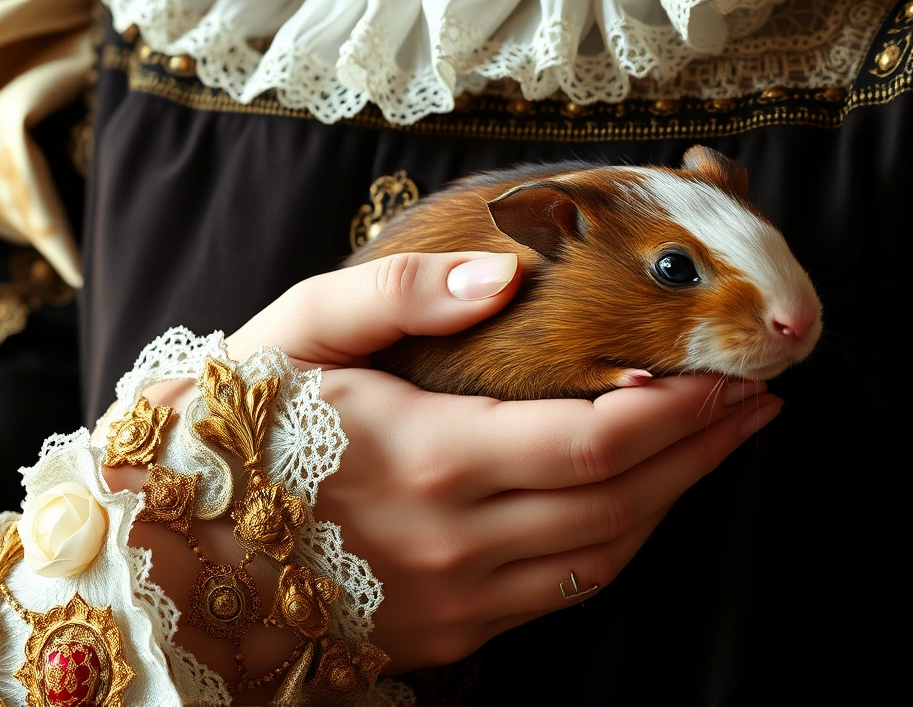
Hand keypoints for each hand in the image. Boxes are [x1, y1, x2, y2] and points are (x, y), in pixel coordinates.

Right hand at [121, 251, 782, 676]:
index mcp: (429, 462)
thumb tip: (509, 273)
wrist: (156, 555)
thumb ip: (401, 296)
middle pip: (622, 507)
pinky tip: (635, 499)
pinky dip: (613, 544)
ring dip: (672, 502)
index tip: (729, 371)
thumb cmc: (223, 427)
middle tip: (756, 400)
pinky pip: (556, 595)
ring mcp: (451, 603)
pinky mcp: (443, 639)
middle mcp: (453, 546)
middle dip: (702, 451)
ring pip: (600, 559)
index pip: (598, 447)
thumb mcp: (294, 331)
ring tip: (717, 442)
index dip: (679, 414)